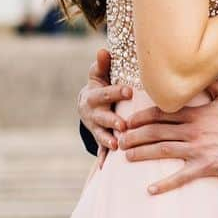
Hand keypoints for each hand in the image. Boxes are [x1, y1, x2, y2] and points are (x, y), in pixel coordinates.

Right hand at [77, 48, 132, 165]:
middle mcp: (93, 114)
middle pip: (102, 117)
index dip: (117, 92)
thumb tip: (103, 50)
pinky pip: (101, 150)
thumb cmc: (100, 86)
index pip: (106, 93)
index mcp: (94, 96)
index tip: (130, 91)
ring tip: (117, 145)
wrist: (87, 106)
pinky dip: (104, 158)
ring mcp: (95, 128)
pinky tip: (107, 167)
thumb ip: (102, 65)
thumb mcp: (98, 75)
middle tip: (123, 124)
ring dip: (108, 140)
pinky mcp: (99, 138)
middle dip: (112, 121)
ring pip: (101, 135)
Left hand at [118, 79, 217, 194]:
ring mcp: (196, 149)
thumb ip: (211, 84)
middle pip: (157, 132)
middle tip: (119, 138)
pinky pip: (181, 176)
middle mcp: (191, 131)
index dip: (142, 117)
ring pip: (163, 150)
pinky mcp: (204, 166)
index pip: (162, 113)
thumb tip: (200, 73)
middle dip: (135, 134)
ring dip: (142, 153)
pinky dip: (165, 184)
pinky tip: (150, 189)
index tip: (129, 120)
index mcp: (194, 114)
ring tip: (127, 155)